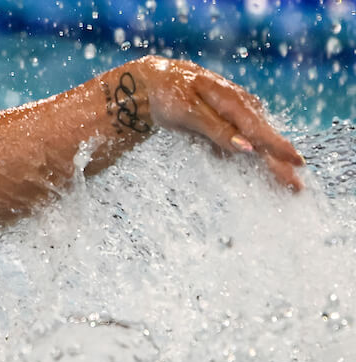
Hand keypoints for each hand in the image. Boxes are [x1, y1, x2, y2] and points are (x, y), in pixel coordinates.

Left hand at [132, 55, 304, 190]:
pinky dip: (254, 156)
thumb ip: (217, 130)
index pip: (259, 130)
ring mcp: (239, 112)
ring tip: (288, 184)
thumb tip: (246, 148)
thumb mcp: (188, 112)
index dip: (278, 148)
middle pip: (264, 140)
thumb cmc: (171, 95)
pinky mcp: (232, 120)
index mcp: (232, 101)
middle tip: (297, 186)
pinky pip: (246, 140)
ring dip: (271, 163)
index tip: (295, 163)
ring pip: (258, 142)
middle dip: (281, 163)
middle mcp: (243, 106)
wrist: (158, 82)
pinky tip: (265, 172)